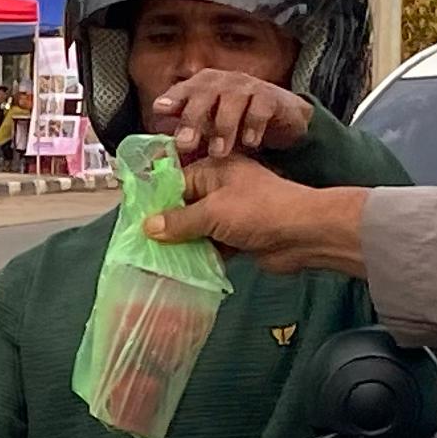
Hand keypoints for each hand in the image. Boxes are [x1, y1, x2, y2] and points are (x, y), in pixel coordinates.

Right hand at [142, 154, 363, 274]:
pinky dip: (199, 255)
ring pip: (196, 228)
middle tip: (138, 243)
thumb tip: (148, 226)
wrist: (304, 234)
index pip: (175, 181)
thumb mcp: (213, 211)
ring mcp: (230, 214)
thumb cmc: (260, 211)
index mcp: (214, 168)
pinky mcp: (238, 238)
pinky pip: (210, 246)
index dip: (154, 199)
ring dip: (181, 243)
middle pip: (184, 206)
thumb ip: (179, 221)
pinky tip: (179, 268)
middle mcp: (220, 188)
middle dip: (165, 224)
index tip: (132, 216)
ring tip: (153, 259)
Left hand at [143, 67, 311, 164]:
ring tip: (218, 153)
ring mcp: (247, 86)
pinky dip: (253, 125)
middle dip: (193, 118)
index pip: (184, 88)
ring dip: (223, 127)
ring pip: (232, 101)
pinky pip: (260, 108)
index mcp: (203, 86)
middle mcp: (223, 82)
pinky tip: (250, 143)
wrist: (282, 116)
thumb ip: (189, 138)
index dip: (172, 97)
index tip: (160, 109)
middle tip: (186, 144)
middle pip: (204, 94)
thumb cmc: (238, 121)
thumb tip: (158, 157)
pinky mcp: (270, 96)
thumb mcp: (210, 129)